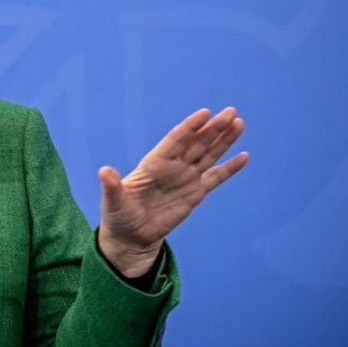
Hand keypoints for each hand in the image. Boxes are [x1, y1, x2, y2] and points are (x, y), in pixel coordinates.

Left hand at [97, 107, 248, 276]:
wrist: (131, 235)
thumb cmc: (118, 215)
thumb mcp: (113, 200)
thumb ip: (112, 186)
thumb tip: (104, 172)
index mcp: (153, 163)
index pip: (175, 140)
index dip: (190, 127)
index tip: (205, 113)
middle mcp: (172, 166)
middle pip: (196, 143)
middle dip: (213, 128)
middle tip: (231, 112)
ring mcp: (185, 178)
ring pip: (208, 154)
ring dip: (224, 140)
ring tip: (238, 123)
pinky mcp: (195, 193)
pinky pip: (215, 177)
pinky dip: (229, 168)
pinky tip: (243, 156)